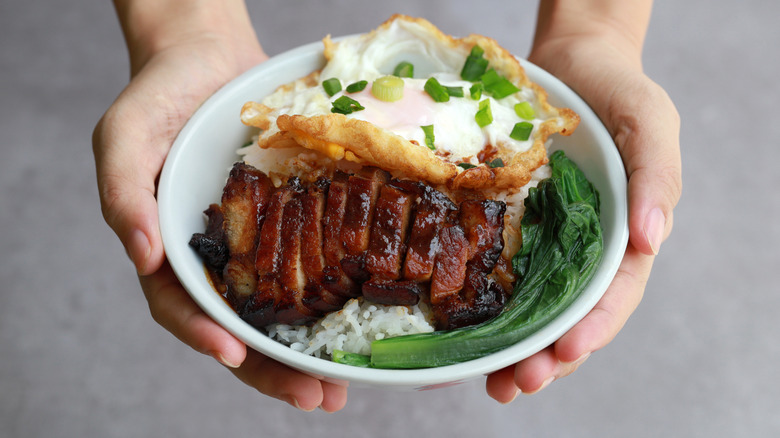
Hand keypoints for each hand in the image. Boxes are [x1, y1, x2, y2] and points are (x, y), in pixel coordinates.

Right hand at [93, 5, 346, 410]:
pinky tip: (361, 316)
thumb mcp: (125, 136)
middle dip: (273, 369)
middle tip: (316, 397)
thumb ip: (123, 194)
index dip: (205, 335)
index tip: (236, 353)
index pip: (182, 307)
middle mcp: (216, 256)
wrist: (211, 55)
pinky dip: (332, 296)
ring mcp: (255, 242)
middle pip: (240, 326)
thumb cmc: (160, 94)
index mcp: (169, 250)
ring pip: (280, 310)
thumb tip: (143, 256)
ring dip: (308, 352)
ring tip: (342, 386)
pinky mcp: (291, 221)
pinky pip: (311, 263)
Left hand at [485, 29, 681, 400]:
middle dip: (548, 355)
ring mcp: (541, 240)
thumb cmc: (616, 89)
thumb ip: (656, 174)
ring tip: (495, 382)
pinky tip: (461, 337)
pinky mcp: (507, 227)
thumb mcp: (649, 121)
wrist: (568, 62)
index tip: (567, 349)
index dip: (594, 326)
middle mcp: (580, 248)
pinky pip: (495, 272)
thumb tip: (652, 236)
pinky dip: (482, 307)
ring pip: (530, 307)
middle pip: (569, 314)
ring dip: (514, 349)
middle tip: (519, 382)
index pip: (613, 293)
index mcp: (621, 235)